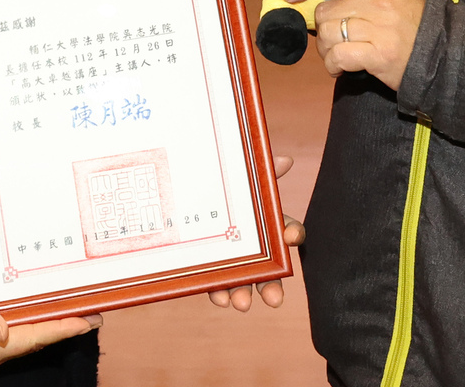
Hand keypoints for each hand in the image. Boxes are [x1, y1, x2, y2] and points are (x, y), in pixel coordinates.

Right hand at [0, 301, 100, 372]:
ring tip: (73, 309)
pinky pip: (8, 327)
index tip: (89, 320)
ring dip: (48, 321)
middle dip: (64, 325)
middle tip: (93, 312)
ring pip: (24, 332)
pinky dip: (25, 316)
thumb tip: (3, 328)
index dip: (63, 328)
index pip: (34, 338)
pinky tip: (34, 307)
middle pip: (35, 337)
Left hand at [205, 155, 306, 312]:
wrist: (172, 194)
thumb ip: (259, 171)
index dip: (292, 232)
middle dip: (272, 284)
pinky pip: (216, 284)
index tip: (291, 237)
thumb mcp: (236, 177)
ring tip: (240, 303)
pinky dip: (219, 292)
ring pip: (243, 280)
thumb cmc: (214, 185)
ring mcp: (229, 259)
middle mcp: (250, 244)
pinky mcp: (208, 268)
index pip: (285, 228)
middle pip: (268, 267)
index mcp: (262, 221)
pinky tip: (219, 297)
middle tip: (274, 299)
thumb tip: (284, 161)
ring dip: (244, 293)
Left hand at [280, 0, 426, 91]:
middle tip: (333, 39)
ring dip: (327, 49)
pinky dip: (333, 65)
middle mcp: (380, 1)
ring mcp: (380, 28)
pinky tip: (341, 68)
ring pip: (329, 34)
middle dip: (322, 28)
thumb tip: (317, 4)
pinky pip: (338, 56)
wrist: (445, 55)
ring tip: (340, 55)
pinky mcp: (378, 55)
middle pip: (326, 10)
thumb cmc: (414, 26)